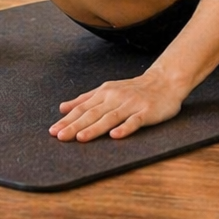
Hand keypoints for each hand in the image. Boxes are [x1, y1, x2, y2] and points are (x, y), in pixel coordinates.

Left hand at [49, 68, 184, 142]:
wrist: (165, 81)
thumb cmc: (133, 89)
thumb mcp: (107, 90)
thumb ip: (85, 99)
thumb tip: (62, 108)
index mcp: (105, 93)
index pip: (83, 108)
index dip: (68, 120)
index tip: (53, 131)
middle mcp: (115, 98)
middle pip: (93, 113)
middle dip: (75, 125)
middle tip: (60, 136)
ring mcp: (131, 105)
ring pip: (110, 118)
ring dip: (95, 128)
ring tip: (81, 138)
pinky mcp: (146, 112)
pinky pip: (135, 121)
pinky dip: (125, 127)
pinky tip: (116, 135)